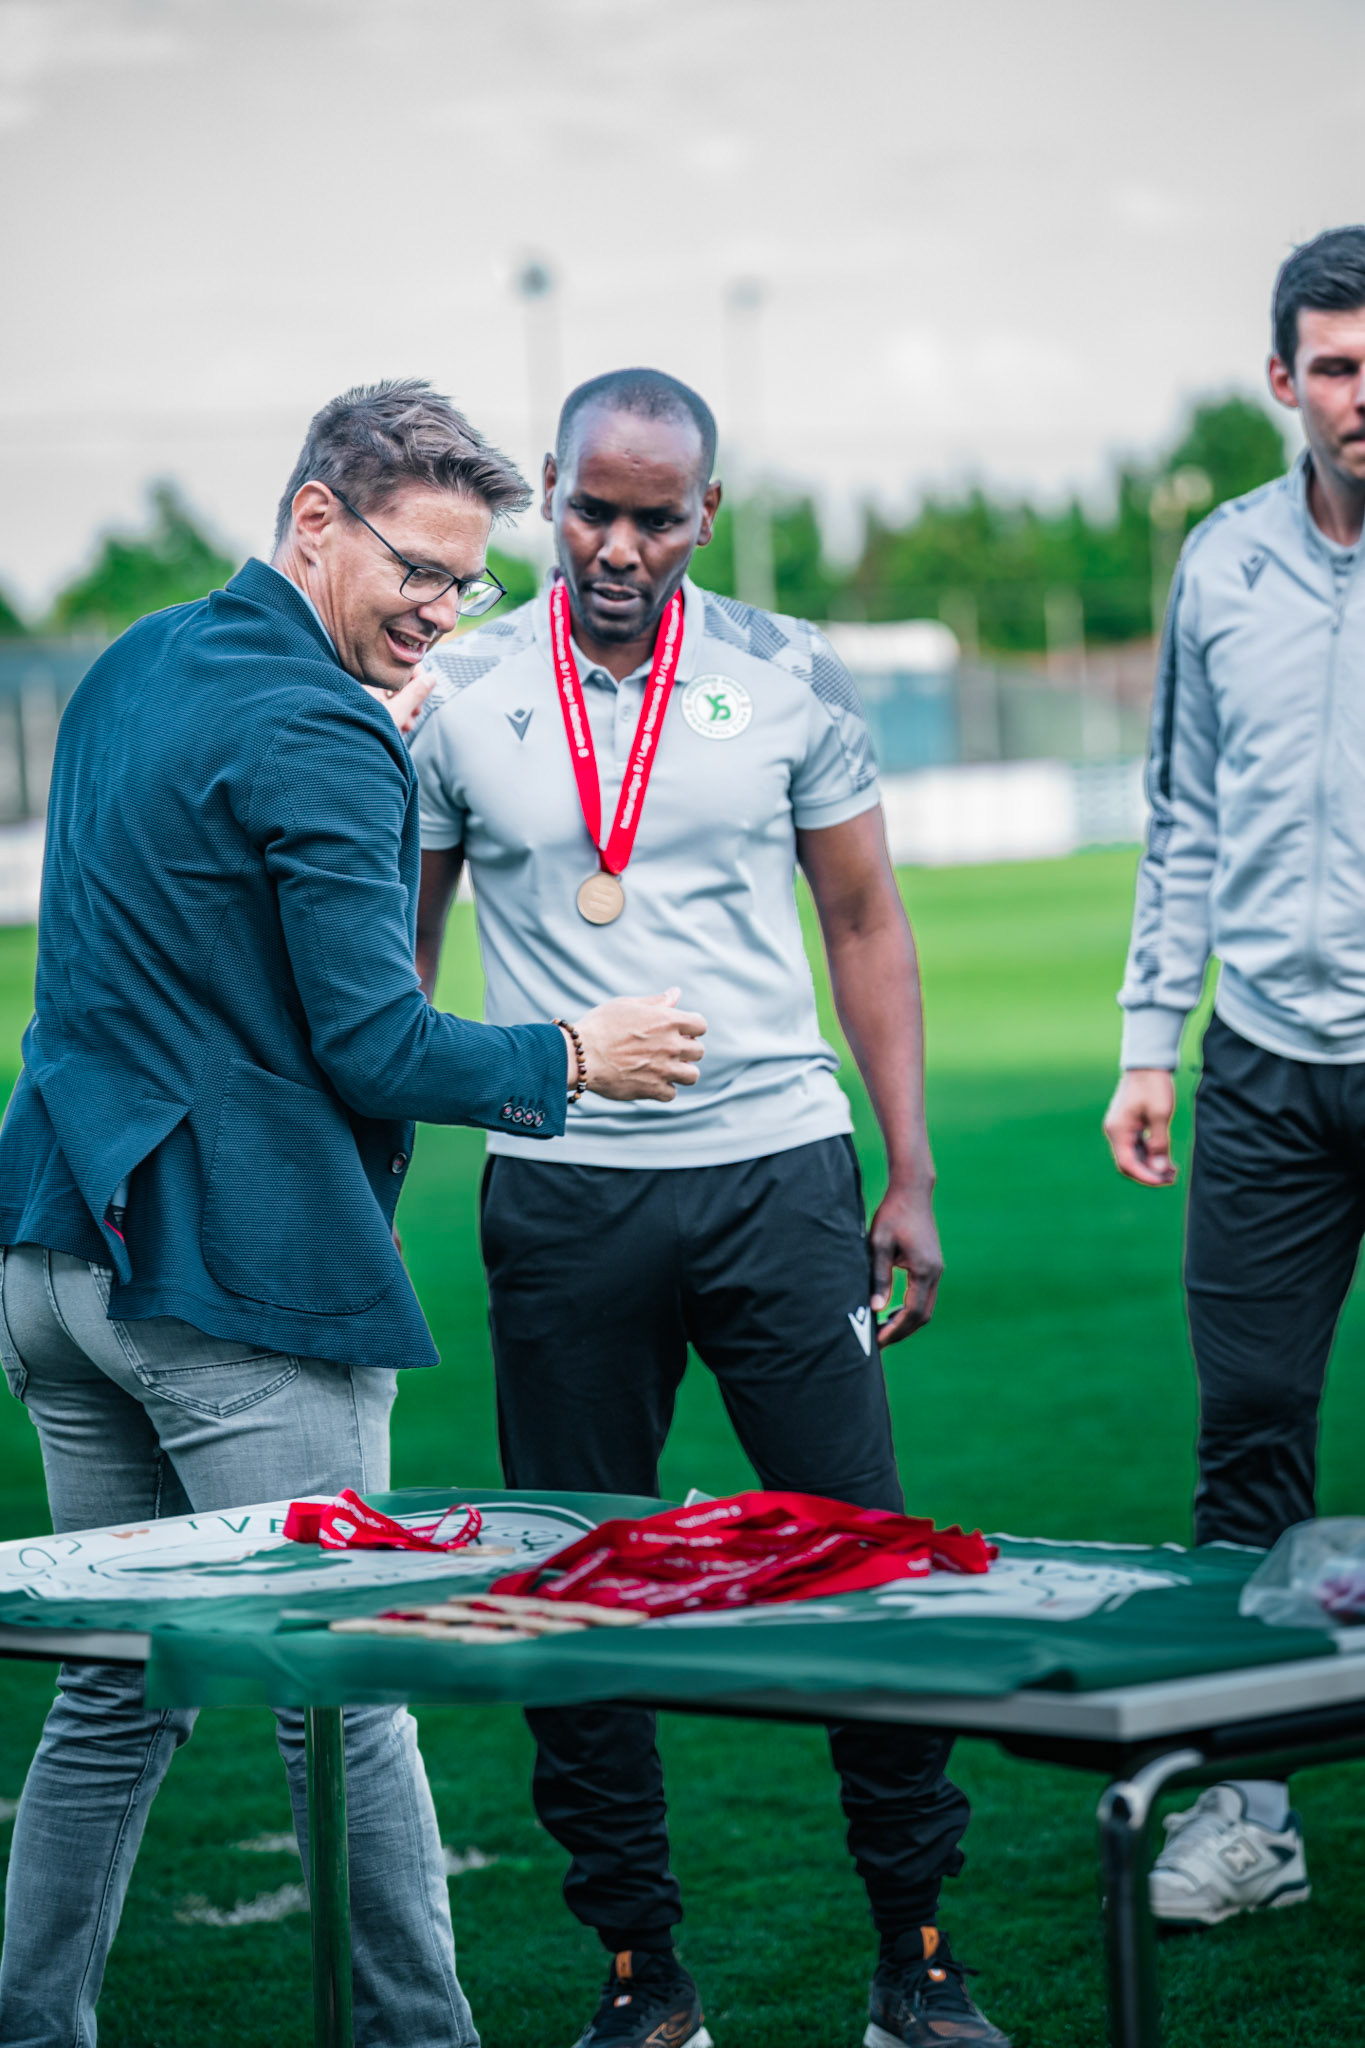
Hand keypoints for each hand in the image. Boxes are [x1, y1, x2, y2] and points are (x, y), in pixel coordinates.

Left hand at [362, 667, 434, 735]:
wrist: (349, 759)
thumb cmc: (366, 736)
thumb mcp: (396, 714)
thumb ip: (415, 694)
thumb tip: (432, 678)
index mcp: (367, 681)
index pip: (397, 666)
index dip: (415, 676)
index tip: (425, 690)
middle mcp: (364, 686)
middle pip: (398, 682)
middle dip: (411, 698)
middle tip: (416, 713)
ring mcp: (365, 700)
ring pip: (394, 696)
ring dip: (406, 710)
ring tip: (406, 726)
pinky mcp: (366, 712)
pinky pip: (386, 707)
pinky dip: (396, 716)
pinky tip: (400, 729)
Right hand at [573, 987, 705, 1102]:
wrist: (580, 1054)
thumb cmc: (600, 1025)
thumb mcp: (628, 1005)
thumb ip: (656, 1001)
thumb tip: (676, 992)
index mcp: (667, 1021)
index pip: (701, 1025)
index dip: (692, 1028)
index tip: (681, 1032)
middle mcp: (671, 1045)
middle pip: (699, 1051)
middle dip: (688, 1050)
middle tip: (669, 1050)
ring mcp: (664, 1069)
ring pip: (692, 1075)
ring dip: (682, 1072)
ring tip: (665, 1069)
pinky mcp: (653, 1089)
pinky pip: (672, 1093)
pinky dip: (663, 1090)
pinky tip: (650, 1082)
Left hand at [869, 1182, 942, 1345]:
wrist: (912, 1192)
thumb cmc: (892, 1215)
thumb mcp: (878, 1245)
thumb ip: (878, 1277)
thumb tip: (876, 1309)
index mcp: (924, 1270)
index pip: (912, 1312)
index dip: (895, 1330)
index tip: (877, 1340)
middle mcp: (935, 1273)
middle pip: (922, 1316)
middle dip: (901, 1331)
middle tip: (878, 1341)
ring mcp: (937, 1269)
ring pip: (925, 1307)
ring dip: (906, 1321)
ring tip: (883, 1329)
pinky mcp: (933, 1265)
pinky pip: (924, 1295)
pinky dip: (910, 1308)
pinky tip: (892, 1310)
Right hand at [1103, 1068, 1177, 1184]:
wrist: (1148, 1064)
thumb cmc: (1153, 1086)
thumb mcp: (1160, 1115)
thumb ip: (1159, 1144)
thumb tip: (1159, 1170)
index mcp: (1118, 1130)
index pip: (1127, 1164)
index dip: (1145, 1176)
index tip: (1164, 1181)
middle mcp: (1115, 1132)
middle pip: (1129, 1163)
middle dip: (1149, 1174)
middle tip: (1172, 1179)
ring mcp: (1121, 1128)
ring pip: (1134, 1156)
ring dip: (1151, 1166)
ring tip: (1173, 1172)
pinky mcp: (1128, 1125)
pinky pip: (1137, 1147)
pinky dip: (1150, 1155)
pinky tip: (1166, 1160)